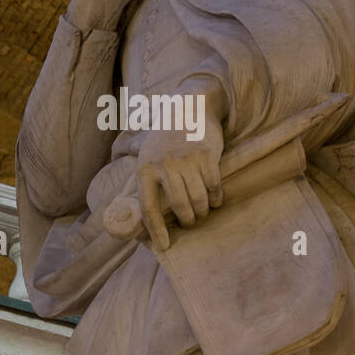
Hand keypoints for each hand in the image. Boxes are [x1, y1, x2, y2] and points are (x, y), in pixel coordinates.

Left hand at [136, 111, 224, 250]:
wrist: (188, 108)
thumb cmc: (165, 138)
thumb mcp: (146, 154)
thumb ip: (144, 181)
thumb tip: (138, 213)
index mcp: (145, 168)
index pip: (148, 207)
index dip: (156, 230)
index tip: (164, 246)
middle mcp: (164, 165)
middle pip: (179, 206)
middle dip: (188, 220)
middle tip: (191, 223)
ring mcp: (186, 159)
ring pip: (198, 198)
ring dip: (203, 211)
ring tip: (203, 213)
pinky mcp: (206, 155)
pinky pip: (214, 185)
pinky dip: (216, 197)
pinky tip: (216, 200)